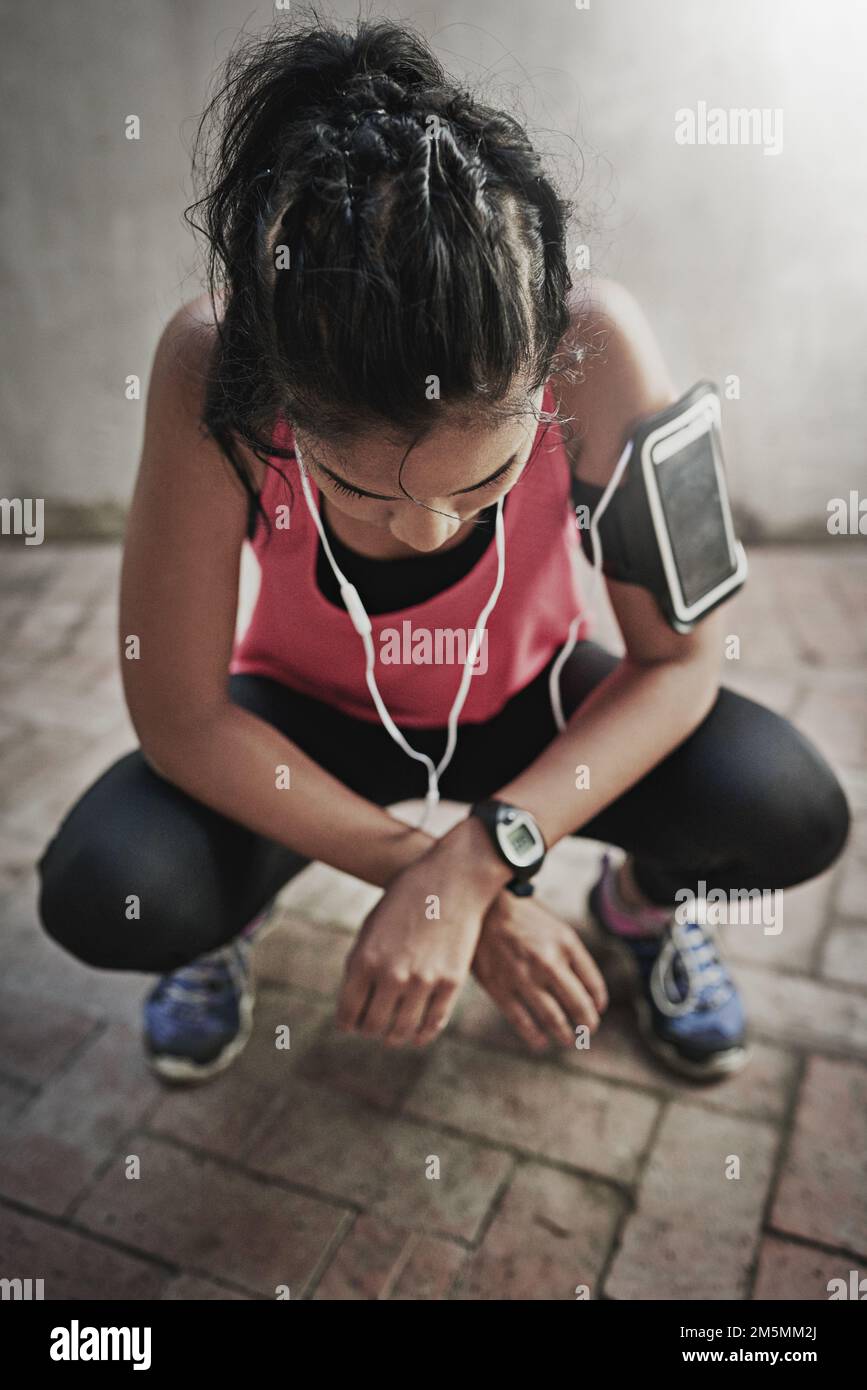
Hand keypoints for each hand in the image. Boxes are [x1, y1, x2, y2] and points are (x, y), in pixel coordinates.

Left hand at [336, 822, 509, 1047]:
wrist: (452, 879)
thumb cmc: (406, 900)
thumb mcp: (371, 927)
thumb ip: (361, 965)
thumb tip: (355, 1004)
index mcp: (365, 959)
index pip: (348, 1013)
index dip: (347, 1023)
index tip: (351, 1024)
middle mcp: (392, 974)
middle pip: (373, 1026)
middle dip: (369, 1030)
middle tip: (371, 1028)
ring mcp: (424, 980)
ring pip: (402, 1031)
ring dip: (394, 1037)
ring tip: (393, 1034)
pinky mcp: (451, 983)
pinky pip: (433, 1024)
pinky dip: (422, 1035)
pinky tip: (417, 1034)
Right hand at [473, 891, 608, 1051]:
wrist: (483, 908)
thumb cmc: (524, 918)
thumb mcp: (556, 929)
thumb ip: (574, 957)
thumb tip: (591, 995)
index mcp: (565, 944)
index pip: (592, 983)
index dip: (598, 1002)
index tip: (597, 1010)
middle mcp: (547, 961)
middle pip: (577, 1004)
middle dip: (587, 1023)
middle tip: (588, 1031)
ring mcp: (523, 976)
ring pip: (552, 1018)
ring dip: (564, 1034)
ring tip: (567, 1040)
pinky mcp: (499, 987)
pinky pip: (521, 1021)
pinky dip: (534, 1036)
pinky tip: (541, 1042)